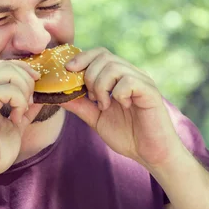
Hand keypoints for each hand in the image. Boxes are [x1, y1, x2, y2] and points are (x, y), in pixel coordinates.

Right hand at [0, 60, 43, 181]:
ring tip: (22, 110)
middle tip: (29, 102)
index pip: (4, 65)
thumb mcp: (16, 126)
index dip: (23, 70)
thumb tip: (41, 99)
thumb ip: (25, 110)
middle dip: (26, 78)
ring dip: (23, 89)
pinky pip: (7, 89)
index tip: (36, 86)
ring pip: (8, 71)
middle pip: (7, 64)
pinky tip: (15, 119)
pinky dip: (18, 101)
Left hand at [60, 47, 184, 168]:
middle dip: (89, 75)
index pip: (99, 54)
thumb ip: (79, 105)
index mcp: (118, 77)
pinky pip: (129, 81)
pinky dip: (118, 93)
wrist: (150, 154)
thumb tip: (57, 94)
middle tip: (92, 98)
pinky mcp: (150, 92)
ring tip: (104, 105)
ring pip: (114, 67)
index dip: (82, 57)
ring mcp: (142, 81)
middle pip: (103, 56)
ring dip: (101, 86)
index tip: (68, 69)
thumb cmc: (127, 135)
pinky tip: (122, 106)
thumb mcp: (95, 118)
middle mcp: (131, 74)